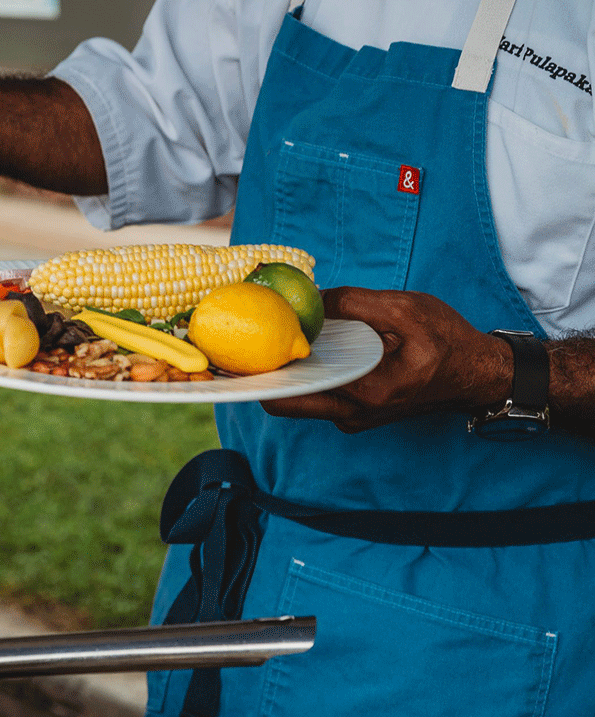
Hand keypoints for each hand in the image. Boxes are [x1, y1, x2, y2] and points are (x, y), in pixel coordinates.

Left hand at [261, 287, 512, 431]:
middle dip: (264, 374)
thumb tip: (310, 299)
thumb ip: (355, 303)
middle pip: (283, 403)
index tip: (238, 348)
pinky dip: (306, 372)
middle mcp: (352, 413)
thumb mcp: (406, 309)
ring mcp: (352, 416)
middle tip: (248, 339)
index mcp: (364, 392)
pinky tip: (301, 344)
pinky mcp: (354, 411)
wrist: (477, 374)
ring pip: (299, 399)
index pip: (289, 396)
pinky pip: (317, 394)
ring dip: (285, 372)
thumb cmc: (448, 341)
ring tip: (271, 337)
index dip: (259, 373)